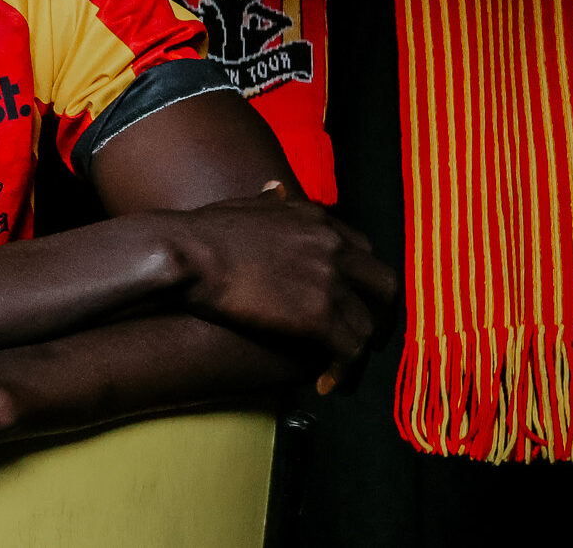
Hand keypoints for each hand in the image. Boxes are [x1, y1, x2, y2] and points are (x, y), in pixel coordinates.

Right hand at [165, 185, 396, 369]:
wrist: (188, 252)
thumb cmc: (203, 232)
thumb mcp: (245, 204)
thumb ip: (269, 201)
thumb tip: (274, 190)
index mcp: (318, 220)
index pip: (364, 251)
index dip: (361, 280)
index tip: (353, 300)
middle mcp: (333, 247)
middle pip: (384, 286)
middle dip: (381, 315)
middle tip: (369, 339)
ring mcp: (329, 281)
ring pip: (368, 325)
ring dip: (360, 350)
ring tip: (345, 371)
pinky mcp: (317, 315)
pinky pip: (349, 350)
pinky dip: (344, 370)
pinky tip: (328, 383)